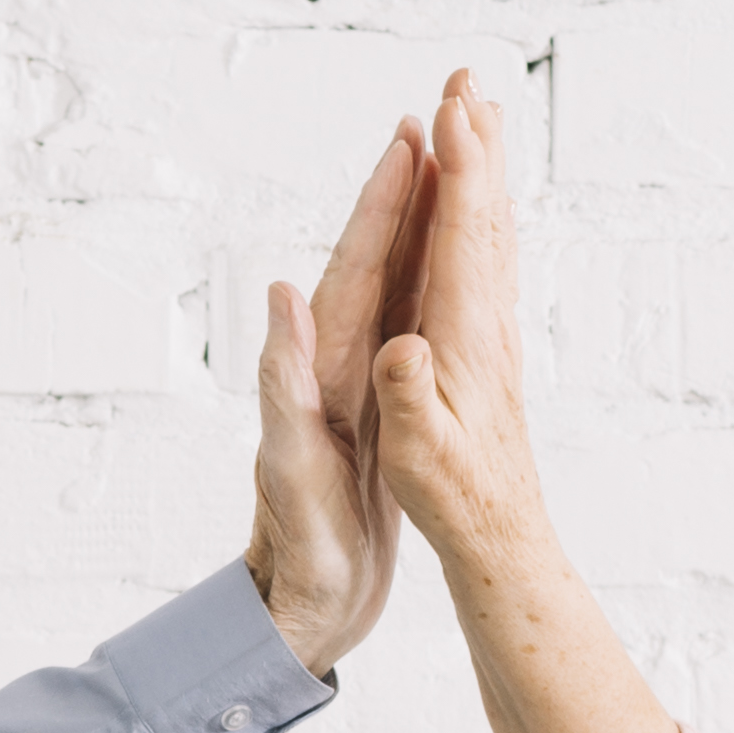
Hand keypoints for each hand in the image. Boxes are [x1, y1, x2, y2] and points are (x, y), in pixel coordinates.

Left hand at [245, 117, 431, 669]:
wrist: (302, 607)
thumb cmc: (298, 548)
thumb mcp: (289, 467)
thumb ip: (281, 382)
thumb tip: (280, 294)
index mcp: (317, 370)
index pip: (353, 268)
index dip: (380, 205)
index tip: (407, 140)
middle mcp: (334, 365)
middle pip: (377, 262)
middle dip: (406, 195)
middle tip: (437, 124)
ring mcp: (358, 386)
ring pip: (400, 289)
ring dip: (424, 232)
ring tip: (451, 177)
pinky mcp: (380, 412)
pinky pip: (415, 330)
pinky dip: (435, 292)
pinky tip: (453, 277)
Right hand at [367, 59, 564, 589]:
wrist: (501, 533)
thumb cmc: (451, 496)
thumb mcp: (418, 456)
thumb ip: (406, 396)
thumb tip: (402, 347)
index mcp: (464, 335)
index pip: (463, 233)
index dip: (459, 166)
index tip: (451, 107)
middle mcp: (488, 320)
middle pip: (486, 211)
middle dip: (476, 140)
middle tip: (467, 76)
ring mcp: (494, 329)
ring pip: (493, 227)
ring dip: (485, 167)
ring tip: (479, 114)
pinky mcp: (492, 344)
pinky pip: (489, 256)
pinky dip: (484, 211)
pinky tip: (483, 202)